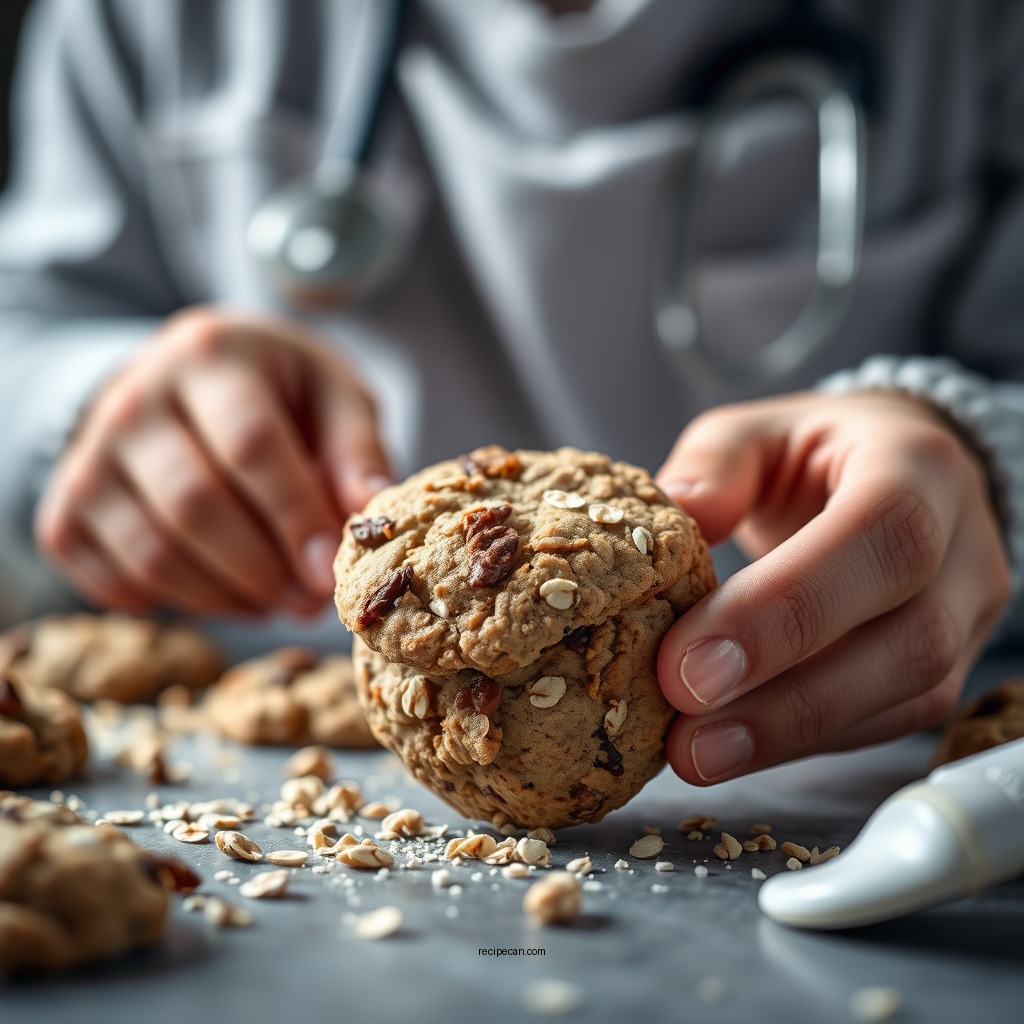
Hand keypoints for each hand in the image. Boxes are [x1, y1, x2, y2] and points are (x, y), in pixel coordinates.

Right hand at [36, 307, 390, 616]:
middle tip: (310, 601)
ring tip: (277, 600)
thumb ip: (356, 449)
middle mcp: (133, 399)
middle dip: (264, 570)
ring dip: (226, 598)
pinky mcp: (65, 510)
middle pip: (196, 505)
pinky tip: (225, 592)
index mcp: (209, 353)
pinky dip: (178, 606)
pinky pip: (117, 582)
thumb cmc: (276, 392)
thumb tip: (368, 515)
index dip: (294, 517)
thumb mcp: (333, 394)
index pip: (250, 445)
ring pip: (153, 553)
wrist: (184, 383)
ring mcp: (88, 456)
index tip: (332, 570)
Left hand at [655, 389, 1009, 784]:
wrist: (891, 473)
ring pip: (908, 694)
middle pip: (909, 636)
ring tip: (697, 755)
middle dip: (790, 696)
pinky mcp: (951, 664)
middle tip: (688, 732)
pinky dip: (811, 741)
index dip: (787, 607)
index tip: (689, 664)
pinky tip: (737, 749)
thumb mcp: (754, 433)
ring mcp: (969, 611)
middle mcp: (963, 543)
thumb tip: (680, 511)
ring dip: (796, 736)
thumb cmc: (813, 454)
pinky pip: (893, 720)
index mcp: (914, 464)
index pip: (879, 535)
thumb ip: (715, 464)